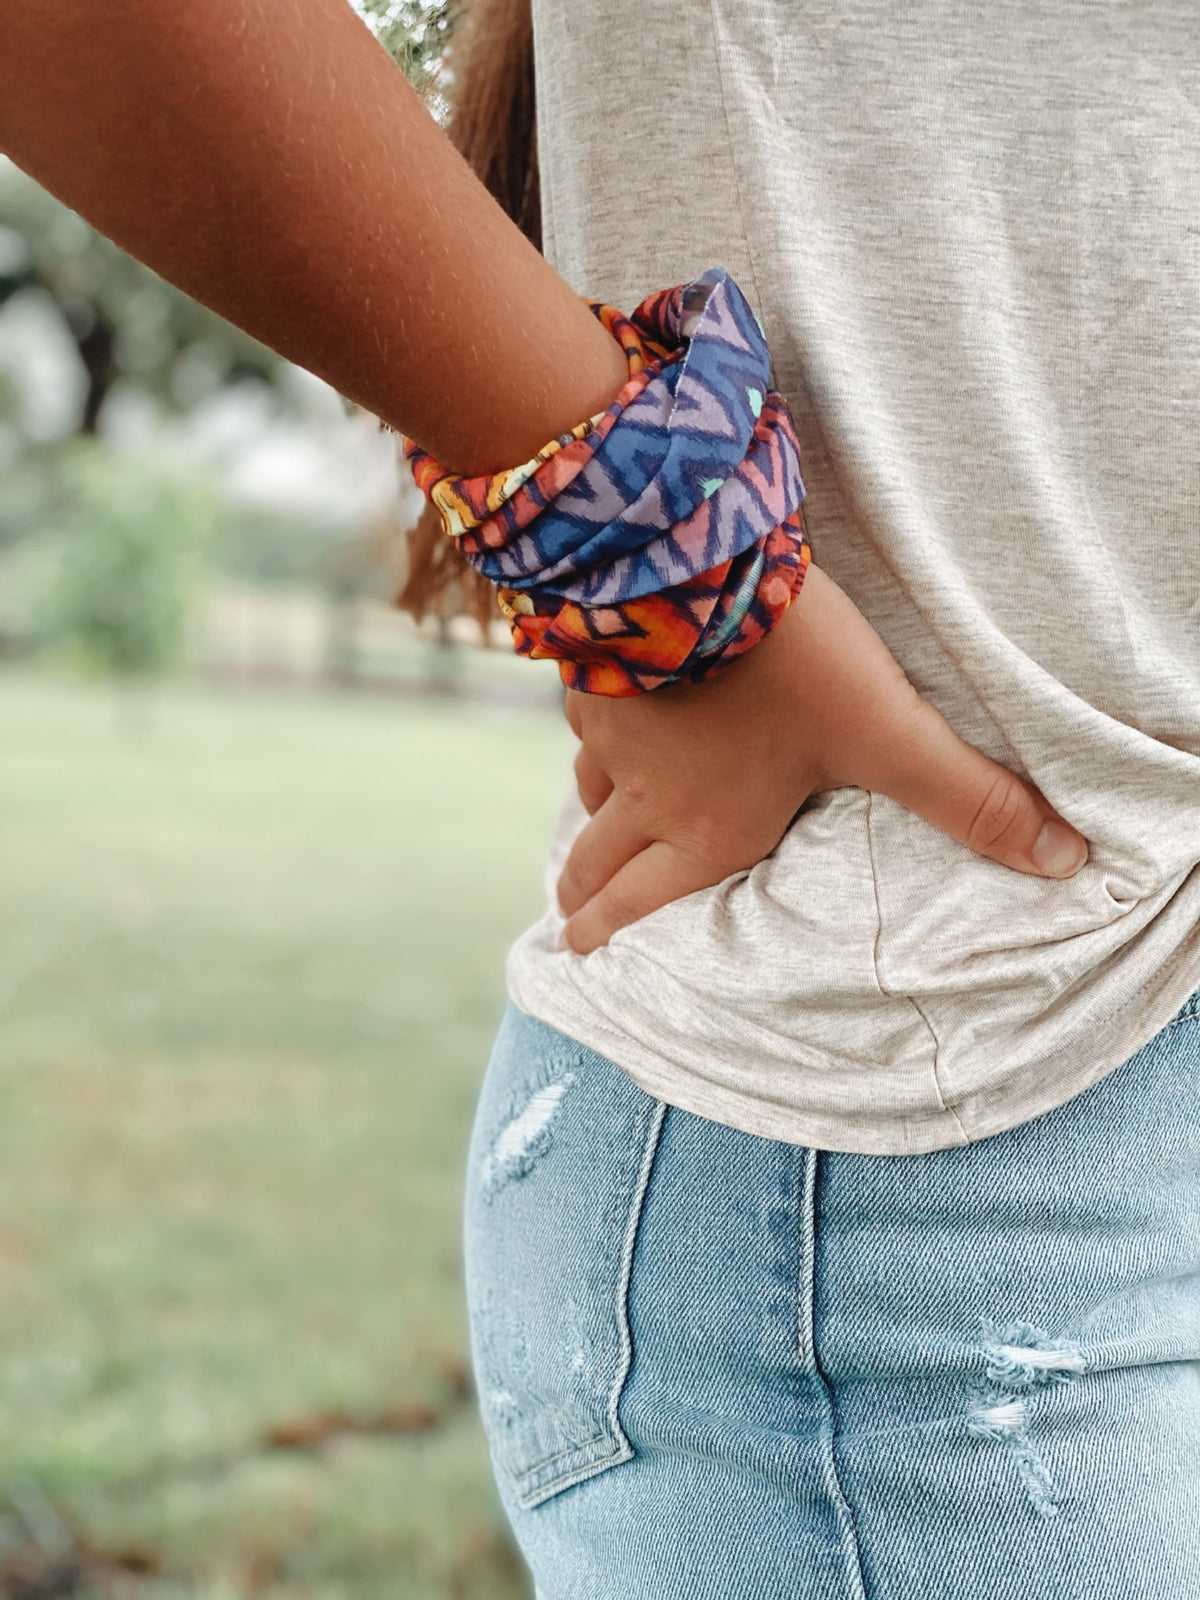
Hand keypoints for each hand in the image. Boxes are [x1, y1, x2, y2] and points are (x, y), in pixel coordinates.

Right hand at [556, 563, 1088, 953]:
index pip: (646, 900)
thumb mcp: (890, 733)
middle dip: (581, 896)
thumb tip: (1065, 861)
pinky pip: (582, 711)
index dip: (609, 932)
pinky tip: (603, 704)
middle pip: (594, 859)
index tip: (574, 949)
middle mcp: (646, 791)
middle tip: (566, 921)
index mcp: (707, 826)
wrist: (690, 564)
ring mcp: (609, 726)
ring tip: (589, 817)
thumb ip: (970, 798)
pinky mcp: (591, 663)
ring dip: (588, 811)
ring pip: (588, 785)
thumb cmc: (788, 665)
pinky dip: (591, 726)